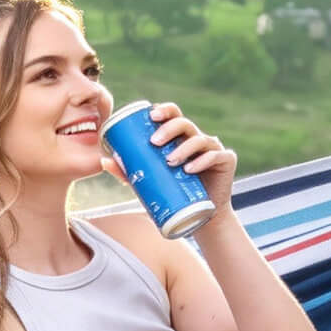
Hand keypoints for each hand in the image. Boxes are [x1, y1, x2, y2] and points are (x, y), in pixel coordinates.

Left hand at [104, 101, 235, 216]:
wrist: (199, 220)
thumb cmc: (172, 196)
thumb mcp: (147, 184)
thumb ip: (128, 172)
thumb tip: (103, 161)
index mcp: (179, 138)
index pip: (173, 115)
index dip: (163, 110)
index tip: (150, 116)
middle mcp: (196, 139)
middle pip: (184, 123)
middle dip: (169, 129)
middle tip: (154, 142)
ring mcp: (213, 148)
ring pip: (199, 139)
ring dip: (183, 148)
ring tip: (170, 161)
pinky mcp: (226, 161)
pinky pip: (215, 155)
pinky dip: (202, 160)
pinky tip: (190, 168)